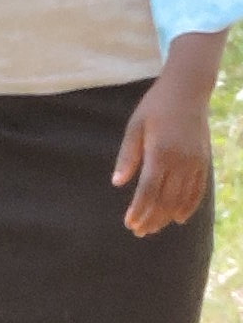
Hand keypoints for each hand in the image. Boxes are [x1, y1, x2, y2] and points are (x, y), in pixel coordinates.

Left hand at [118, 50, 220, 236]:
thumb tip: (117, 182)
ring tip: (153, 228)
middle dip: (152, 218)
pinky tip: (178, 218)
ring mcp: (195, 160)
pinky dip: (189, 205)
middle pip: (166, 199)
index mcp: (160, 151)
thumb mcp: (135, 127)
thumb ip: (127, 156)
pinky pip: (199, 188)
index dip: (139, 210)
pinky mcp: (204, 159)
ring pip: (182, 197)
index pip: (149, 190)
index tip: (129, 223)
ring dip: (167, 216)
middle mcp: (181, 159)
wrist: (188, 89)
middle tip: (138, 232)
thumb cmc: (155, 107)